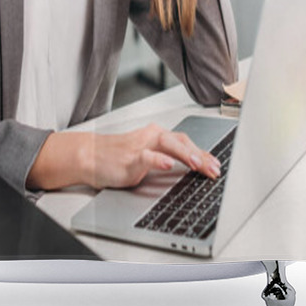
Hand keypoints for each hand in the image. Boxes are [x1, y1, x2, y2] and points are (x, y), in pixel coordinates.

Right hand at [82, 123, 221, 189]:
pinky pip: (147, 156)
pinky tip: (169, 164)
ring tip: (199, 165)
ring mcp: (141, 145)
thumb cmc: (117, 156)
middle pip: (182, 142)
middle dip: (201, 156)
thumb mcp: (146, 156)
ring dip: (186, 154)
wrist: (89, 155)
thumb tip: (189, 169)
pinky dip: (159, 159)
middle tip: (215, 170)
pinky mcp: (130, 157)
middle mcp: (152, 136)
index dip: (203, 152)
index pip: (186, 141)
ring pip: (168, 144)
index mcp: (157, 135)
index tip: (217, 164)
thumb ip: (165, 158)